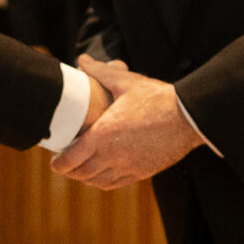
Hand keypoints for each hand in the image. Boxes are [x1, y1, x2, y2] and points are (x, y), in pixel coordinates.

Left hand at [53, 64, 199, 187]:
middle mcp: (113, 156)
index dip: (59, 163)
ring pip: (97, 182)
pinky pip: (116, 184)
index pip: (71, 160)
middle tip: (64, 163)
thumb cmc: (156, 98)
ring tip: (81, 169)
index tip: (55, 161)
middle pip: (81, 174)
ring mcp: (128, 167)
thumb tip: (82, 60)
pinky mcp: (142, 172)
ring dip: (85, 178)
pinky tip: (102, 174)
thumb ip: (100, 72)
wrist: (188, 117)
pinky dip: (103, 182)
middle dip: (69, 171)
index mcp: (103, 135)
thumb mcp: (126, 81)